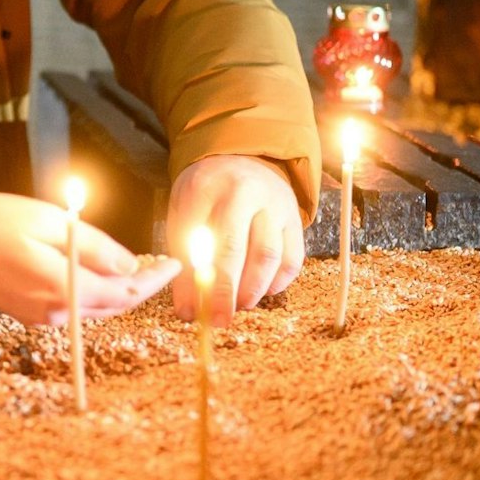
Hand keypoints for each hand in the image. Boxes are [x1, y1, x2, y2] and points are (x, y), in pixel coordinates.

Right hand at [0, 192, 180, 326]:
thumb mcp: (46, 220)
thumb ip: (91, 244)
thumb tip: (128, 263)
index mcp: (63, 287)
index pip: (124, 291)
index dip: (154, 278)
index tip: (175, 263)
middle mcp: (55, 311)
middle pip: (114, 305)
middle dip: (141, 285)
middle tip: (162, 264)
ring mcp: (40, 317)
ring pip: (95, 308)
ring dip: (119, 290)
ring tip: (137, 266)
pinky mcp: (29, 313)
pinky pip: (74, 307)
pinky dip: (95, 293)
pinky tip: (99, 273)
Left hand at [166, 155, 304, 325]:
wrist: (241, 160)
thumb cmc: (206, 194)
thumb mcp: (183, 214)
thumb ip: (184, 258)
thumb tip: (188, 310)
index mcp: (207, 188)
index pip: (201, 241)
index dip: (196, 282)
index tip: (191, 313)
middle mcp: (245, 193)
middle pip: (238, 250)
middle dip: (227, 292)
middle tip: (219, 320)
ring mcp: (275, 204)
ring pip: (270, 257)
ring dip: (253, 290)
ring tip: (238, 305)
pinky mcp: (295, 218)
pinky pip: (292, 259)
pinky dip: (277, 283)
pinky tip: (261, 291)